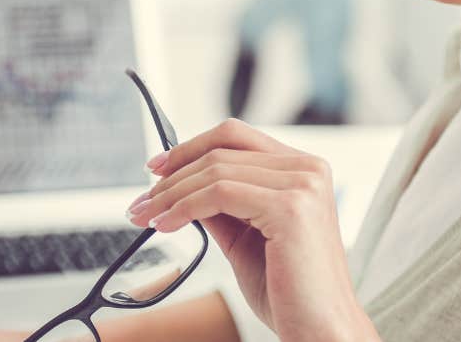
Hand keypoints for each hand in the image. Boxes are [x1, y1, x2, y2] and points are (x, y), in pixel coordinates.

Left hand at [126, 119, 377, 341]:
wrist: (320, 332)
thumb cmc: (288, 293)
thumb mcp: (245, 237)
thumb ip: (220, 206)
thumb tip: (180, 186)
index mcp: (303, 169)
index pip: (237, 137)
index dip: (191, 147)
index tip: (156, 168)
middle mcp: (308, 168)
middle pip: (221, 150)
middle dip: (172, 174)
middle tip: (140, 201)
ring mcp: (302, 184)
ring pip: (216, 171)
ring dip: (171, 193)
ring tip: (145, 216)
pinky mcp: (290, 207)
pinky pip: (219, 194)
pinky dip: (184, 207)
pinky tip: (164, 224)